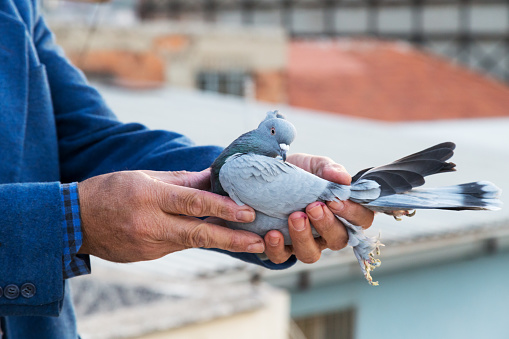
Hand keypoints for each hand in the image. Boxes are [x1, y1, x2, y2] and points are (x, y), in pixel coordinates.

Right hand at [77, 169, 264, 262]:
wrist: (75, 221)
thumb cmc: (111, 190)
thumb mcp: (144, 176)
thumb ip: (182, 180)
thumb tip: (212, 178)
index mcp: (149, 196)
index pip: (192, 203)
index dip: (222, 208)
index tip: (248, 212)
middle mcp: (150, 224)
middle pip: (198, 234)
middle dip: (232, 239)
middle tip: (259, 241)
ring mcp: (149, 244)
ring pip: (193, 243)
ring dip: (223, 243)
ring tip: (250, 242)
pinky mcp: (149, 256)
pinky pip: (179, 246)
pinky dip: (199, 241)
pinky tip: (219, 238)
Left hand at [263, 154, 373, 263]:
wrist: (268, 177)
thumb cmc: (301, 174)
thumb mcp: (315, 166)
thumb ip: (330, 169)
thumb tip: (344, 178)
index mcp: (343, 213)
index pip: (361, 220)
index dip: (352, 214)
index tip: (334, 201)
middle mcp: (327, 233)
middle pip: (339, 240)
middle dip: (327, 225)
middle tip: (312, 207)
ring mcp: (306, 243)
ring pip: (311, 254)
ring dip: (303, 238)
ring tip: (294, 217)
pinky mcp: (282, 249)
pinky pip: (281, 257)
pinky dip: (276, 248)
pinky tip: (272, 233)